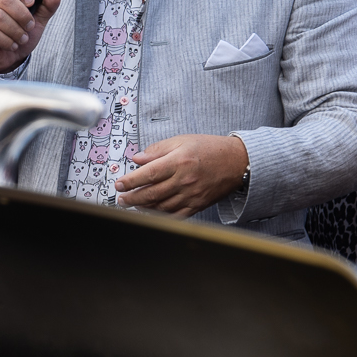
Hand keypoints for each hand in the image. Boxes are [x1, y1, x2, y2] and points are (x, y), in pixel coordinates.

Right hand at [0, 0, 59, 73]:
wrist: (7, 59)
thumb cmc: (19, 36)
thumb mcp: (37, 22)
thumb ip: (46, 7)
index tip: (31, 3)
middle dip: (22, 15)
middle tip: (29, 27)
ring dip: (15, 30)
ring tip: (22, 38)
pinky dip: (5, 40)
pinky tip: (11, 45)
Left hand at [114, 134, 249, 215]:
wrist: (237, 161)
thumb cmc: (210, 149)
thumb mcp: (183, 140)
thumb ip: (158, 149)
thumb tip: (138, 159)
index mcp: (179, 162)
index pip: (148, 174)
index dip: (131, 181)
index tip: (119, 184)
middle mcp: (184, 180)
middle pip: (152, 193)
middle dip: (132, 198)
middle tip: (121, 198)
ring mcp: (191, 195)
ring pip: (161, 207)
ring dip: (143, 207)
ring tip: (133, 204)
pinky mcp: (197, 205)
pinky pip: (176, 215)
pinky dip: (161, 216)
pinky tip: (151, 212)